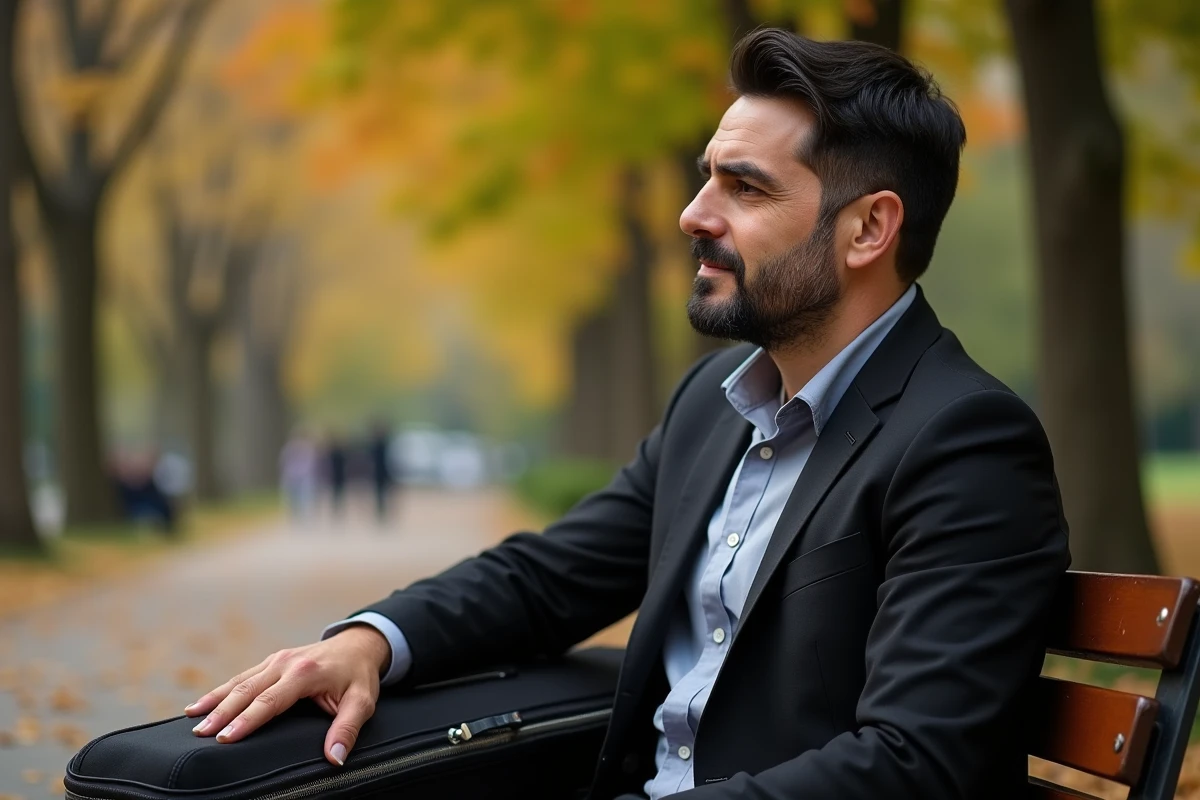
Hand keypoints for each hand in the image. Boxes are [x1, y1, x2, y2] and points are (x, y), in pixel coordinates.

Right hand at [184, 625, 390, 766]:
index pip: (270, 701)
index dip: (246, 720)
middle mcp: (286, 663)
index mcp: (305, 673)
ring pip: (240, 680)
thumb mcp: (362, 702)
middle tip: (200, 733)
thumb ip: (347, 729)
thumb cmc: (359, 676)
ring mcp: (277, 659)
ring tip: (192, 718)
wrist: (359, 644)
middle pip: (247, 689)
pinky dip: (220, 690)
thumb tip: (335, 758)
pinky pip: (242, 676)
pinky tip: (202, 703)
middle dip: (221, 712)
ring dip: (215, 699)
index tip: (225, 738)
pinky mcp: (272, 661)